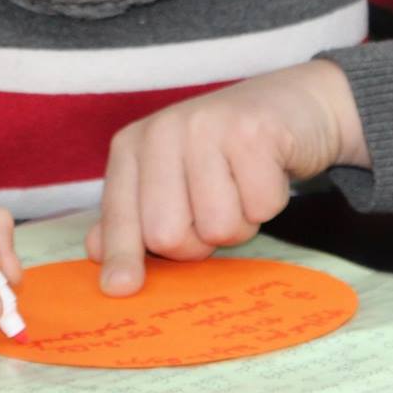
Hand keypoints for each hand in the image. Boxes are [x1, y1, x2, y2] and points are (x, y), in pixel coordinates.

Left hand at [86, 60, 365, 296]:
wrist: (294, 104)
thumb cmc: (227, 152)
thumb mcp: (172, 178)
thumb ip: (134, 214)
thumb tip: (98, 253)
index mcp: (133, 145)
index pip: (120, 215)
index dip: (123, 255)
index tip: (121, 288)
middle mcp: (163, 131)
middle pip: (168, 235)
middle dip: (200, 241)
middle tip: (216, 207)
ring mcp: (206, 127)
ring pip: (218, 228)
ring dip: (241, 221)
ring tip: (243, 186)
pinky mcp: (253, 132)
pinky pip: (260, 208)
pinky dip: (271, 201)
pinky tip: (268, 171)